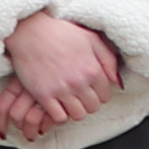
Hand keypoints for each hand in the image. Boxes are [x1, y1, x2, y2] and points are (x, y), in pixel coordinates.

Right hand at [0, 9, 121, 140]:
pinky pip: (58, 117)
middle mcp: (79, 82)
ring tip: (69, 102)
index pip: (105, 96)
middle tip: (81, 97)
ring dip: (75, 110)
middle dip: (89, 104)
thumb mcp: (92, 39)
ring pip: (78, 115)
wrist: (31, 32)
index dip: (100, 95)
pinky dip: (59, 114)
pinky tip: (56, 105)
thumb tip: (117, 81)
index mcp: (93, 69)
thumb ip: (108, 60)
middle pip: (93, 108)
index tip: (92, 91)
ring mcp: (61, 90)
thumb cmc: (61, 33)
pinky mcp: (43, 95)